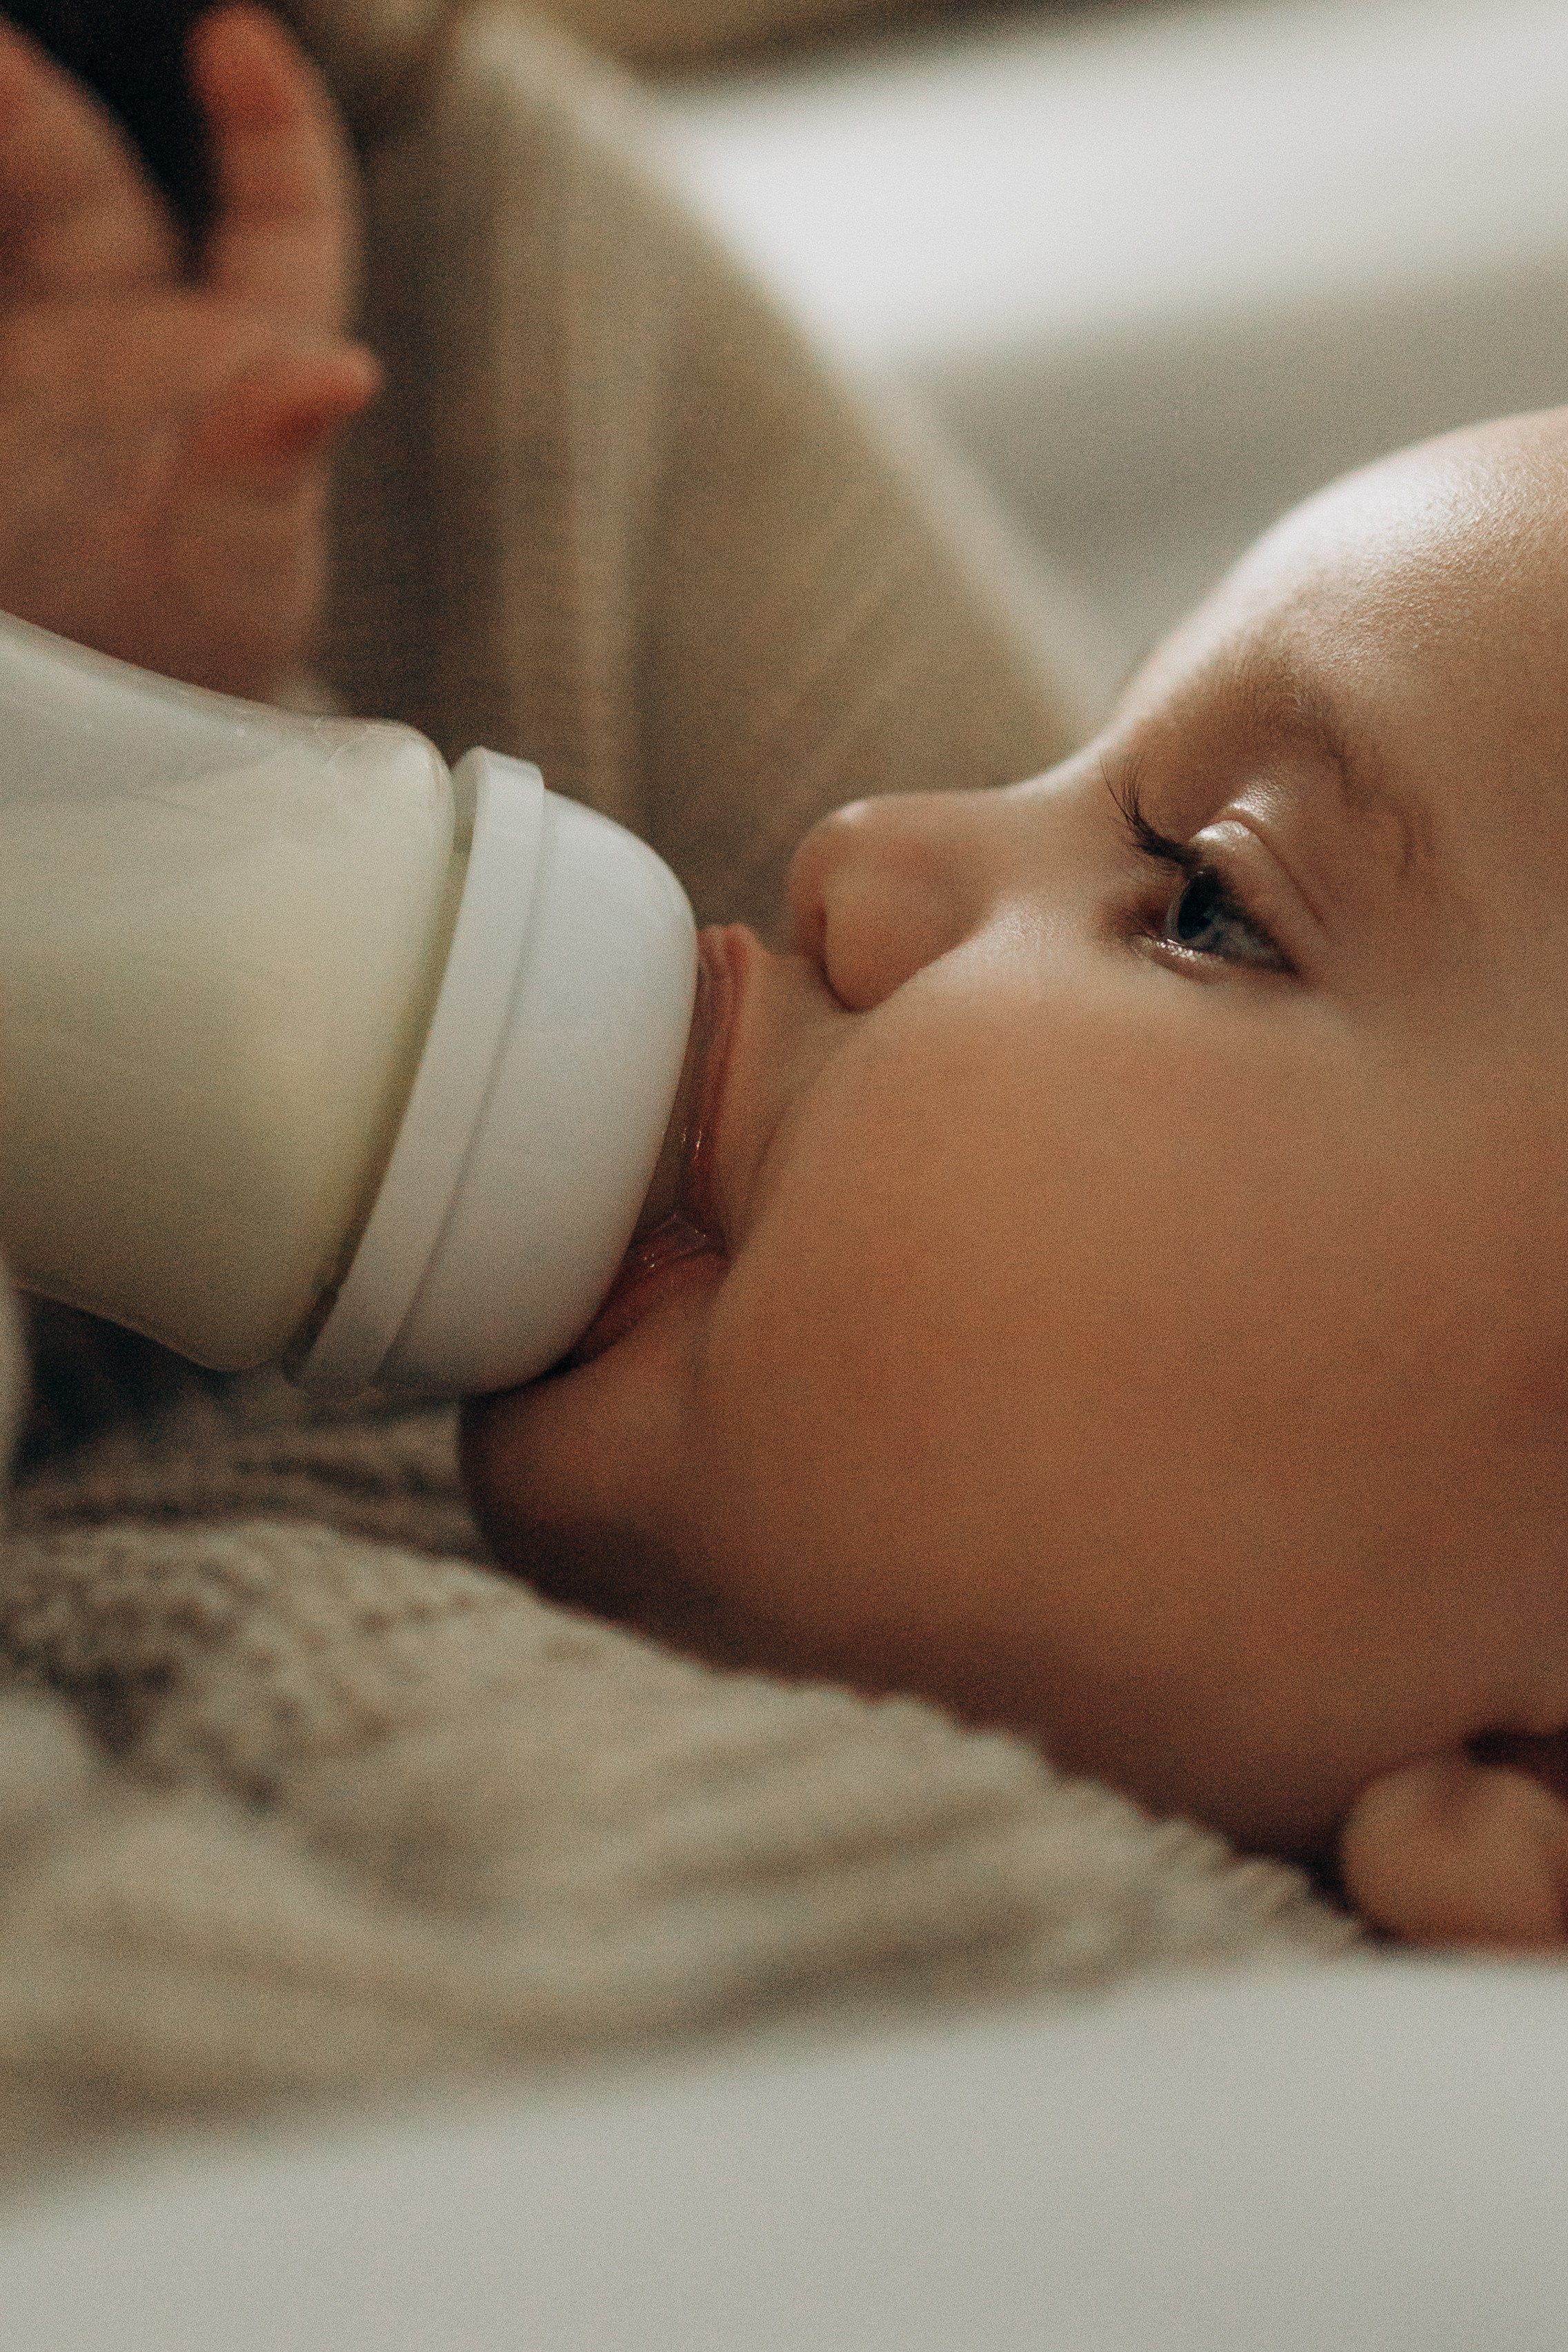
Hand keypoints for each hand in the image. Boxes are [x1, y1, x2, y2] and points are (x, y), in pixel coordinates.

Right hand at [0, 3, 377, 696]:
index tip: (238, 45)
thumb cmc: (195, 667)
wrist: (96, 756)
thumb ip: (270, 465)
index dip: (269, 127)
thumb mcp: (238, 575)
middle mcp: (126, 350)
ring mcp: (33, 378)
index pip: (279, 220)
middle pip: (81, 187)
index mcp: (229, 367)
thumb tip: (344, 370)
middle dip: (23, 109)